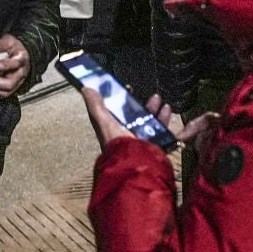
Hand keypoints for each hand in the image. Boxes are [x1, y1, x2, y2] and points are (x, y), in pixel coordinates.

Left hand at [0, 35, 30, 98]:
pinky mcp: (13, 87)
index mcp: (21, 59)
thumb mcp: (10, 40)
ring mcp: (18, 81)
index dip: (6, 65)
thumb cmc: (15, 48)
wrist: (23, 54)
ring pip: (7, 91)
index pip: (16, 63)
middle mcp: (21, 72)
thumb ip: (1, 43)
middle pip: (11, 83)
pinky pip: (5, 94)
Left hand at [78, 83, 218, 148]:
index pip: (117, 112)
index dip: (122, 100)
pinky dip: (163, 119)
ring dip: (153, 109)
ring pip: (149, 121)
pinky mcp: (154, 144)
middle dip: (142, 103)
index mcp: (113, 129)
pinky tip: (166, 110)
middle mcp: (127, 135)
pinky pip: (160, 129)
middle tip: (148, 94)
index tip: (129, 88)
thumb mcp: (103, 121)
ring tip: (158, 99)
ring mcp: (141, 140)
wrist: (135, 163)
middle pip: (136, 115)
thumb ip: (95, 106)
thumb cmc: (117, 144)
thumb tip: (86, 89)